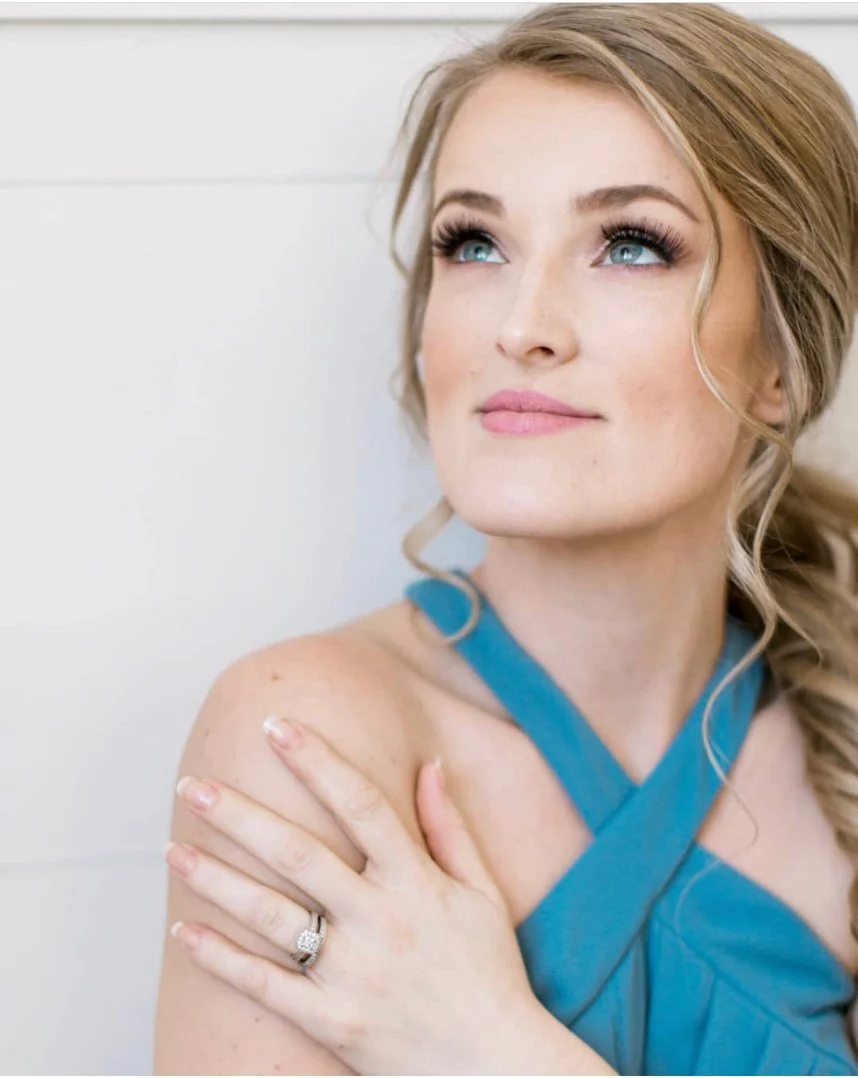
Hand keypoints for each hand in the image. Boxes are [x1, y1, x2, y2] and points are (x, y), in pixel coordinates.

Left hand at [163, 714, 550, 1074]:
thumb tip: (428, 762)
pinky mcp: (332, 1022)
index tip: (276, 725)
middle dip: (239, 815)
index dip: (317, 759)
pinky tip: (182, 933)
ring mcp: (353, 975)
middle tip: (192, 786)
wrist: (496, 1067)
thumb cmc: (490, 971)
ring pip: (269, 917)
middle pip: (297, 854)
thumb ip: (449, 826)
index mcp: (417, 882)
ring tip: (172, 850)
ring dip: (216, 881)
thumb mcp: (482, 892)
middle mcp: (380, 922)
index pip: (360, 804)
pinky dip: (220, 960)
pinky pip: (265, 988)